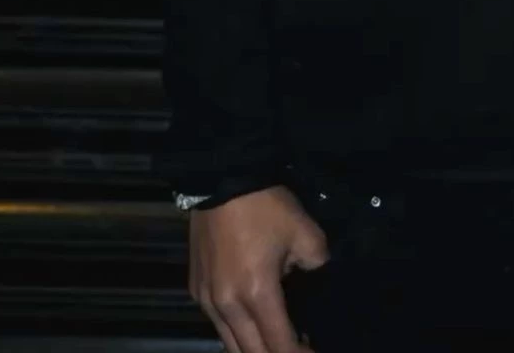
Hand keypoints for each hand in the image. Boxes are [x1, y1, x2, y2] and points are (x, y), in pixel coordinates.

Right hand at [188, 184, 329, 352]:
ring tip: (278, 342)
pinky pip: (218, 325)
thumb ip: (317, 264)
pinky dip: (237, 333)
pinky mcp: (196, 290)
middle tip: (299, 350)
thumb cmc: (265, 205)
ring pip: (230, 344)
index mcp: (257, 294)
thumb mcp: (305, 232)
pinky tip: (254, 324)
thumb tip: (314, 278)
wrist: (223, 178)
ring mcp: (206, 300)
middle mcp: (227, 306)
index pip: (279, 344)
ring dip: (254, 349)